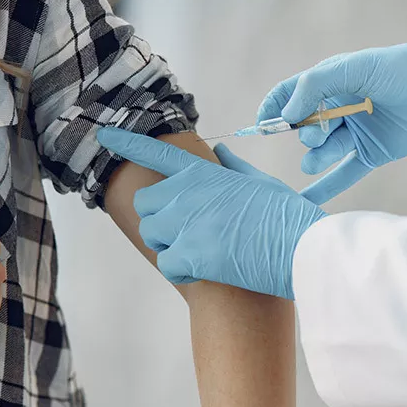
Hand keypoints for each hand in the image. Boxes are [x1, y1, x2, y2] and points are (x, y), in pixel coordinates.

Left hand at [98, 128, 326, 299]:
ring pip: (153, 235)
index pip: (156, 152)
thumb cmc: (287, 216)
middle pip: (147, 204)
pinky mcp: (189, 254)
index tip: (104, 135)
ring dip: (171, 245)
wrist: (302, 248)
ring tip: (204, 251)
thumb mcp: (262, 182)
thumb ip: (234, 167)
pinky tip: (208, 270)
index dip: (127, 143)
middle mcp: (188, 193)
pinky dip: (183, 271)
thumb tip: (220, 152)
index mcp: (205, 172)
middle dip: (161, 218)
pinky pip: (167, 264)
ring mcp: (186, 223)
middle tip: (189, 231)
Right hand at [258, 41, 406, 203]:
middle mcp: (342, 106)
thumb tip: (287, 112)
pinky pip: (343, 174)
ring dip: (316, 157)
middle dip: (306, 132)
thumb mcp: (360, 66)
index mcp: (335, 79)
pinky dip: (324, 188)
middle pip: (306, 125)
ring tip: (319, 156)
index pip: (292, 92)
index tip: (263, 124)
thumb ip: (318, 83)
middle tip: (318, 133)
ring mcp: (356, 132)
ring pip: (323, 151)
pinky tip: (304, 202)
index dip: (274, 107)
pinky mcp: (372, 154)